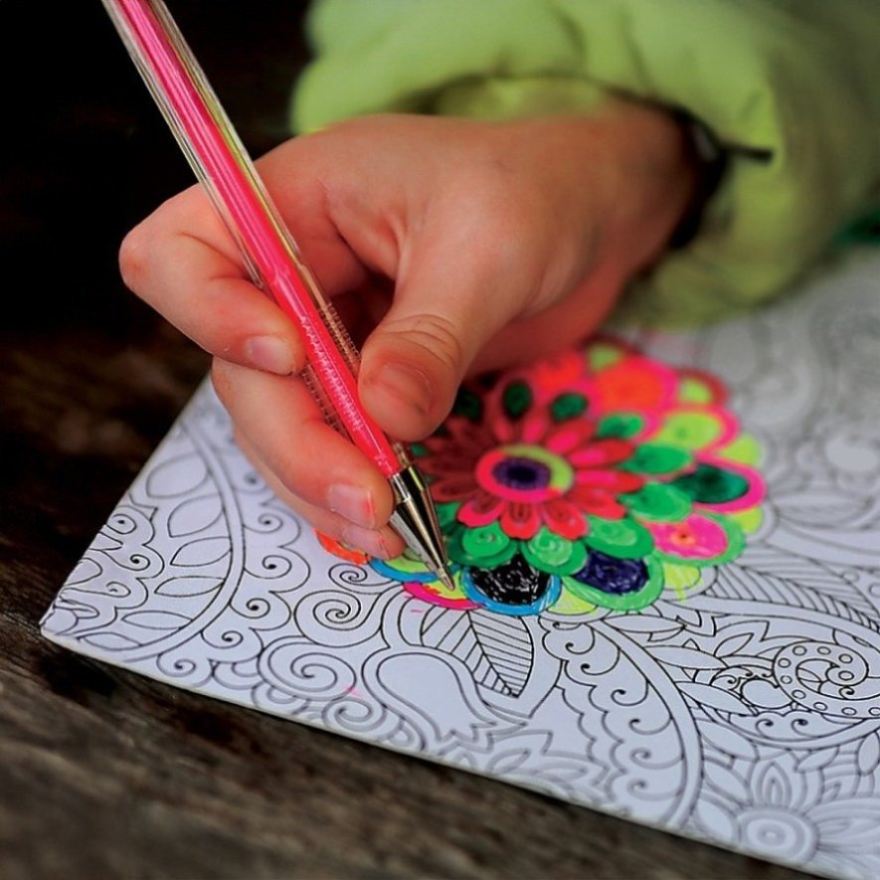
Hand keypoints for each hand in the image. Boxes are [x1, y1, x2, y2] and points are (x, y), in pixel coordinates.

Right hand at [119, 103, 695, 556]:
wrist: (589, 220)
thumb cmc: (538, 194)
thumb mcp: (488, 249)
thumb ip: (430, 335)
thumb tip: (381, 419)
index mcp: (296, 203)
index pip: (183, 254)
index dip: (210, 312)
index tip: (292, 356)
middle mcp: (293, 274)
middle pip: (240, 371)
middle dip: (297, 441)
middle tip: (369, 499)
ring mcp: (327, 335)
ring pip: (279, 422)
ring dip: (320, 481)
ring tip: (386, 529)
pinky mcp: (364, 382)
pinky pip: (331, 441)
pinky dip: (349, 484)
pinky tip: (390, 520)